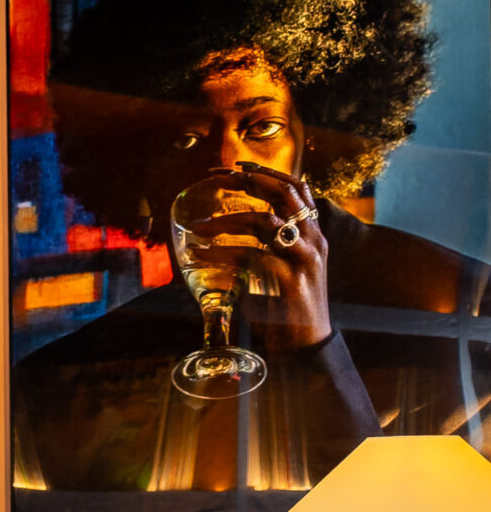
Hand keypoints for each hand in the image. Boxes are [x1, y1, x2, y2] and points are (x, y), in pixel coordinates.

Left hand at [193, 164, 332, 352]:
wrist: (307, 345)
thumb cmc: (288, 307)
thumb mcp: (283, 267)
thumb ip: (266, 246)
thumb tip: (230, 229)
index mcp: (312, 235)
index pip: (298, 189)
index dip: (268, 172)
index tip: (237, 166)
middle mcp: (313, 241)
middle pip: (286, 194)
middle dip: (250, 180)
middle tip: (217, 178)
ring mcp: (304, 259)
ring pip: (266, 221)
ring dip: (227, 220)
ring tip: (198, 227)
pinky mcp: (290, 281)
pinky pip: (252, 256)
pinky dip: (222, 252)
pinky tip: (202, 254)